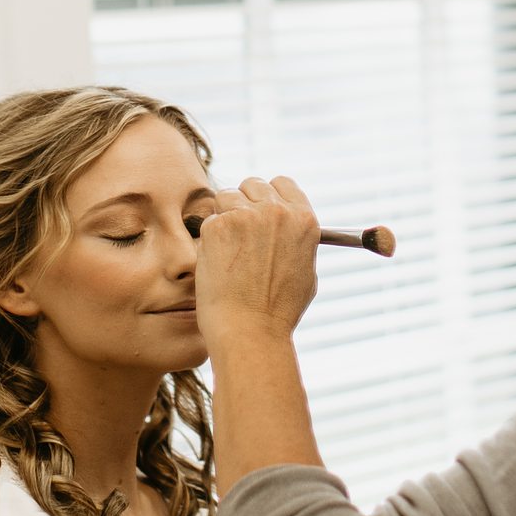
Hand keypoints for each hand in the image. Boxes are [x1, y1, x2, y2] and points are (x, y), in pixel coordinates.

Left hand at [192, 176, 319, 350]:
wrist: (250, 331)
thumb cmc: (277, 312)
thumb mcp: (305, 272)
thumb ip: (296, 242)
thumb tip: (286, 231)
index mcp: (303, 220)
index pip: (282, 184)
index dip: (268, 196)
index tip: (260, 210)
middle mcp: (277, 211)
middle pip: (253, 185)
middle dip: (244, 203)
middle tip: (238, 232)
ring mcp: (246, 216)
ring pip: (227, 197)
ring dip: (224, 217)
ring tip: (228, 252)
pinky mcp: (218, 226)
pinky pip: (210, 220)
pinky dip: (210, 238)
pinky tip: (218, 263)